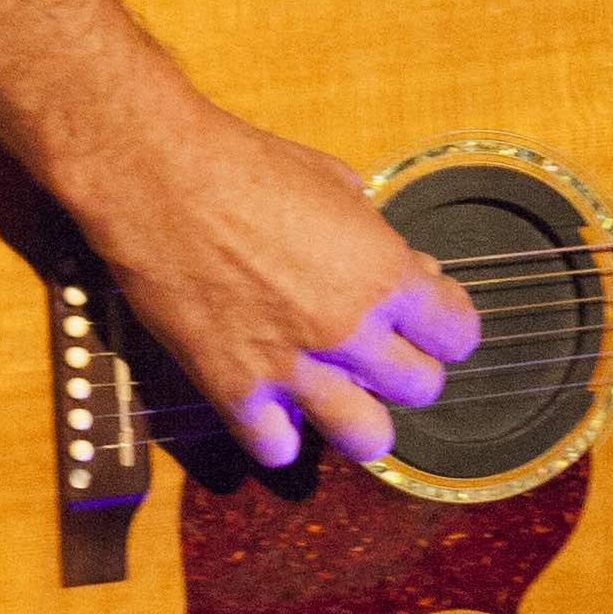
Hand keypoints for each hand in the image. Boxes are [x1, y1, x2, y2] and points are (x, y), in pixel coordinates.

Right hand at [98, 109, 478, 472]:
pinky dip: (277, 436)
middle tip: (379, 353)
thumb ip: (375, 238)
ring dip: (360, 419)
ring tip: (341, 398)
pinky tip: (272, 410)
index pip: (457, 333)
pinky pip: (276, 449)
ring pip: (366, 438)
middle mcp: (348, 327)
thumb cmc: (243, 164)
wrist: (155, 173)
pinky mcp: (232, 386)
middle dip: (406, 369)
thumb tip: (399, 269)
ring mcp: (291, 365)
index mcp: (383, 272)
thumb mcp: (336, 182)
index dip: (443, 325)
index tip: (424, 319)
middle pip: (421, 388)